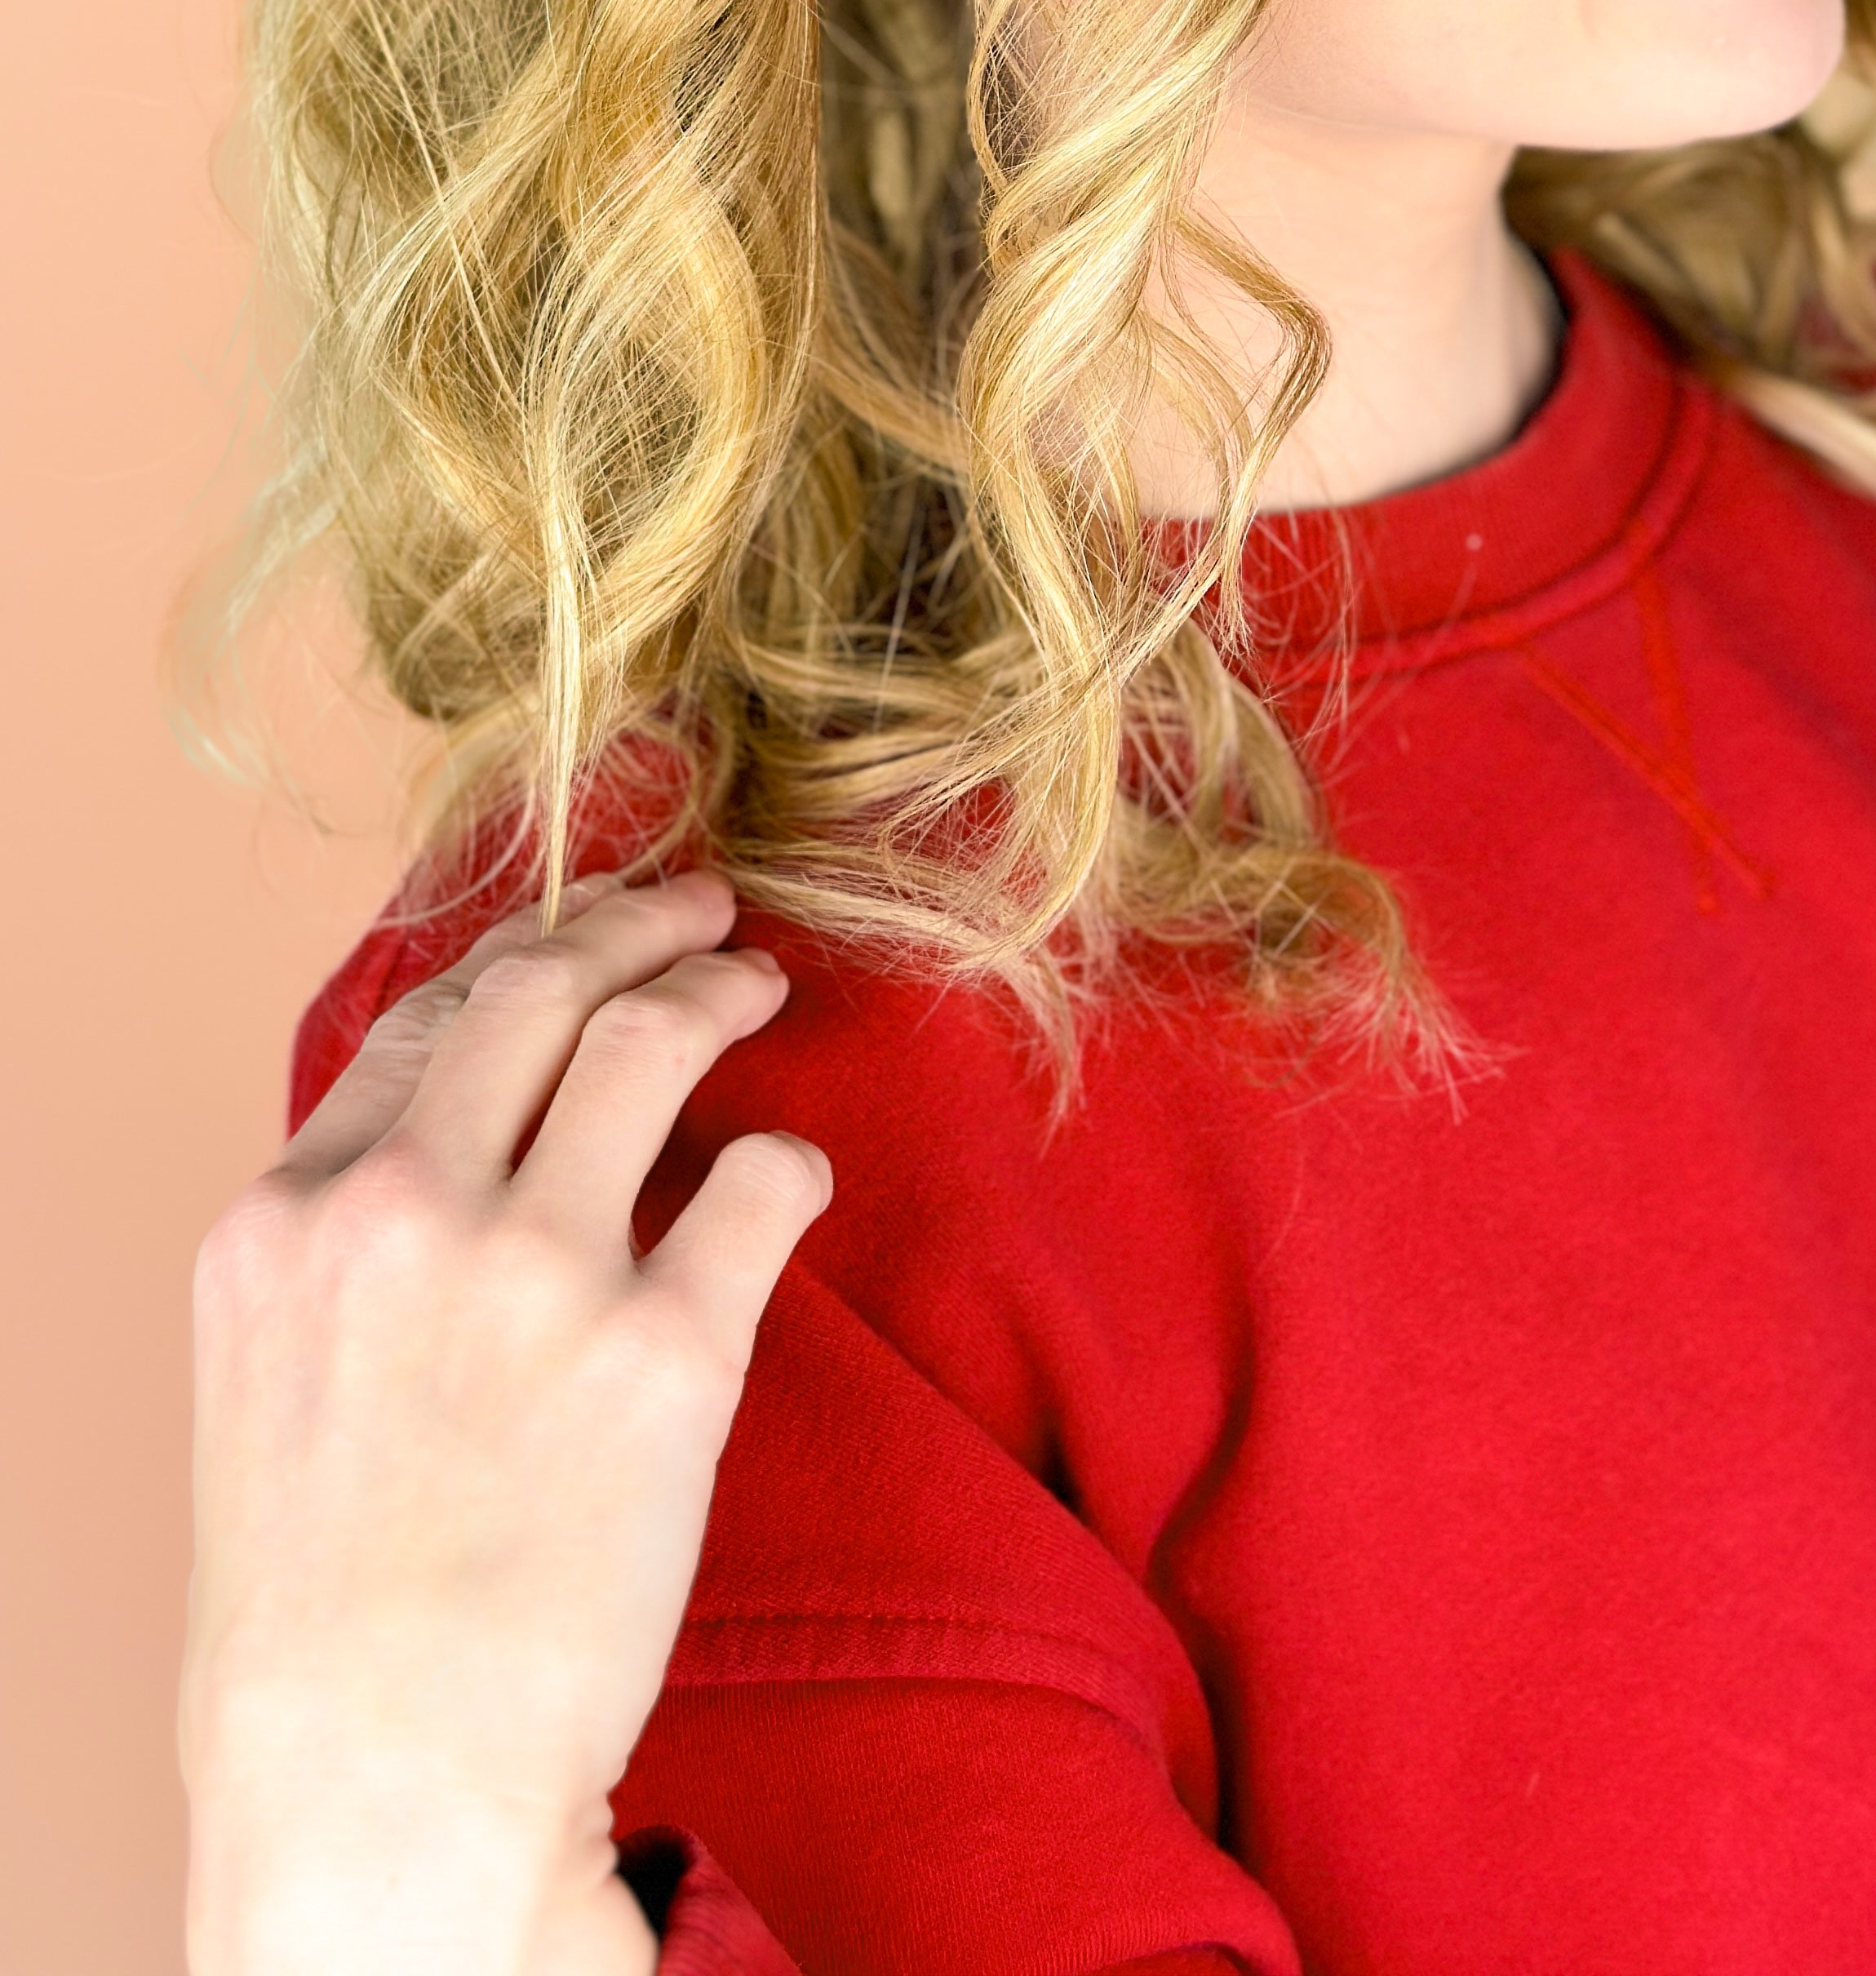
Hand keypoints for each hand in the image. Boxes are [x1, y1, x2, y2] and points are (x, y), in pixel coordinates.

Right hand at [182, 872, 830, 1975]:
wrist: (385, 1775)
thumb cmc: (325, 1606)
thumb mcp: (271, 1379)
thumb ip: (352, 1242)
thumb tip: (463, 1135)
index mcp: (288, 1221)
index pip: (427, 1019)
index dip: (524, 951)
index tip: (587, 926)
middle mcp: (403, 1214)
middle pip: (542, 991)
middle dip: (635, 926)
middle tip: (701, 912)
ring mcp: (538, 1274)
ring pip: (654, 1045)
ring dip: (720, 993)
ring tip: (759, 985)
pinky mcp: (667, 1352)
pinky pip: (763, 1184)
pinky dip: (790, 1163)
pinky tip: (794, 1176)